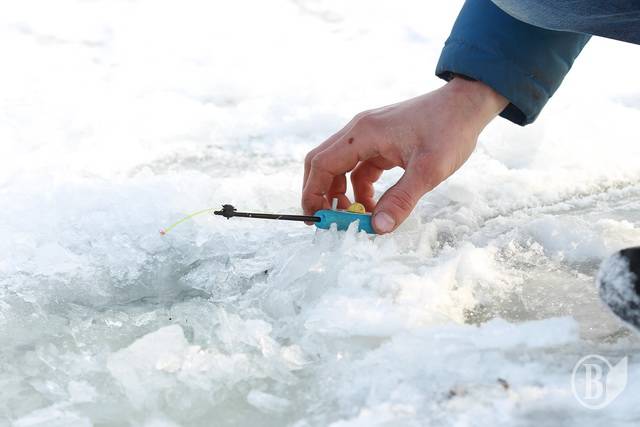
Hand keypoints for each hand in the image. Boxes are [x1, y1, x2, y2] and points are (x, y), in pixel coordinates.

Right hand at [301, 77, 507, 232]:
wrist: (467, 103)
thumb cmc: (449, 130)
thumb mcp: (428, 170)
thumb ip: (401, 200)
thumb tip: (377, 228)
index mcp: (362, 134)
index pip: (321, 165)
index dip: (312, 194)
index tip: (317, 220)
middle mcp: (358, 131)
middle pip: (322, 164)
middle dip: (320, 194)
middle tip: (329, 221)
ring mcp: (368, 135)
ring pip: (339, 167)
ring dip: (341, 193)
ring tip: (356, 217)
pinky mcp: (380, 141)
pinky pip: (358, 167)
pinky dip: (358, 188)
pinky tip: (373, 204)